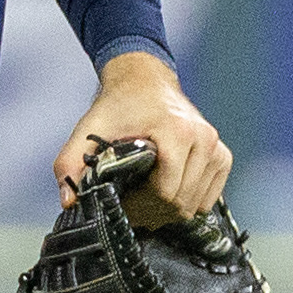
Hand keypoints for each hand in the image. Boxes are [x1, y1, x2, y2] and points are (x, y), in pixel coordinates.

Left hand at [57, 56, 230, 221]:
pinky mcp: (222, 155)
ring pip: (196, 205)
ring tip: (146, 198)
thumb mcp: (89, 130)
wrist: (145, 81)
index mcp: (176, 131)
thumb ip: (70, 163)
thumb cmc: (119, 106)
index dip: (140, 206)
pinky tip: (168, 191)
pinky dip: (188, 202)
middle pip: (181, 202)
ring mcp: (216, 147)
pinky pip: (209, 198)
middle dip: (153, 211)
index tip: (121, 202)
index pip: (165, 192)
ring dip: (170, 209)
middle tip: (132, 205)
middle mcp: (203, 138)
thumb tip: (69, 201)